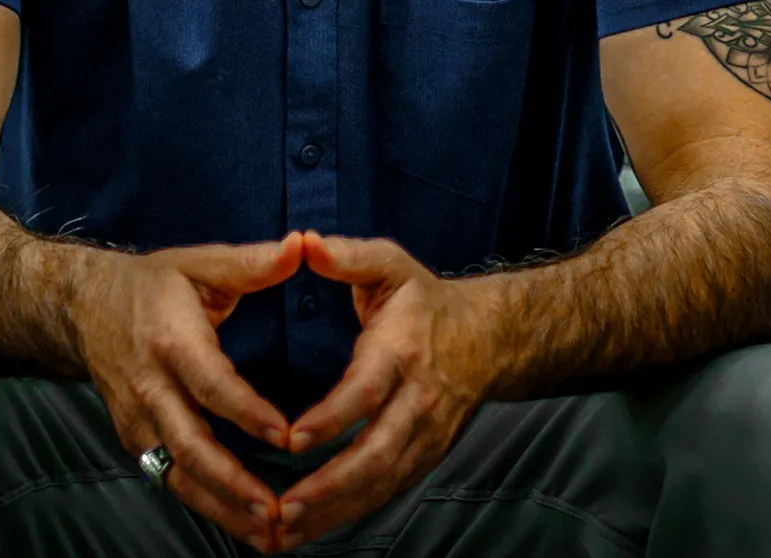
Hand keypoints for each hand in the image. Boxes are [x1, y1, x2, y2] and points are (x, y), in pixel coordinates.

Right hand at [70, 231, 303, 552]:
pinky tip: (242, 524)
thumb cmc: (153, 283)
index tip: (287, 436)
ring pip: (178, 474)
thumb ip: (252, 262)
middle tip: (276, 510)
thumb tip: (300, 245)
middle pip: (190, 445)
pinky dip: (205, 506)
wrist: (83, 305)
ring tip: (267, 532)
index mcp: (171, 339)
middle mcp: (149, 386)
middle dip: (233, 483)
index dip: (247, 413)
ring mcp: (138, 419)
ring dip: (222, 508)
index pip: (210, 384)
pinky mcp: (134, 438)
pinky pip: (169, 478)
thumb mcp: (200, 263)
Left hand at [272, 232, 497, 550]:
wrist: (488, 338)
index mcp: (402, 352)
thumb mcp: (389, 264)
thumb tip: (304, 242)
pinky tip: (310, 528)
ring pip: (380, 485)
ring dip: (333, 512)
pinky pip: (385, 493)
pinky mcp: (423, 458)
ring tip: (285, 532)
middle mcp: (417, 402)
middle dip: (329, 487)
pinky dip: (349, 515)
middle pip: (375, 455)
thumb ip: (346, 254)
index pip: (367, 392)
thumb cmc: (424, 300)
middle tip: (283, 508)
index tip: (293, 439)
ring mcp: (424, 437)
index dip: (332, 419)